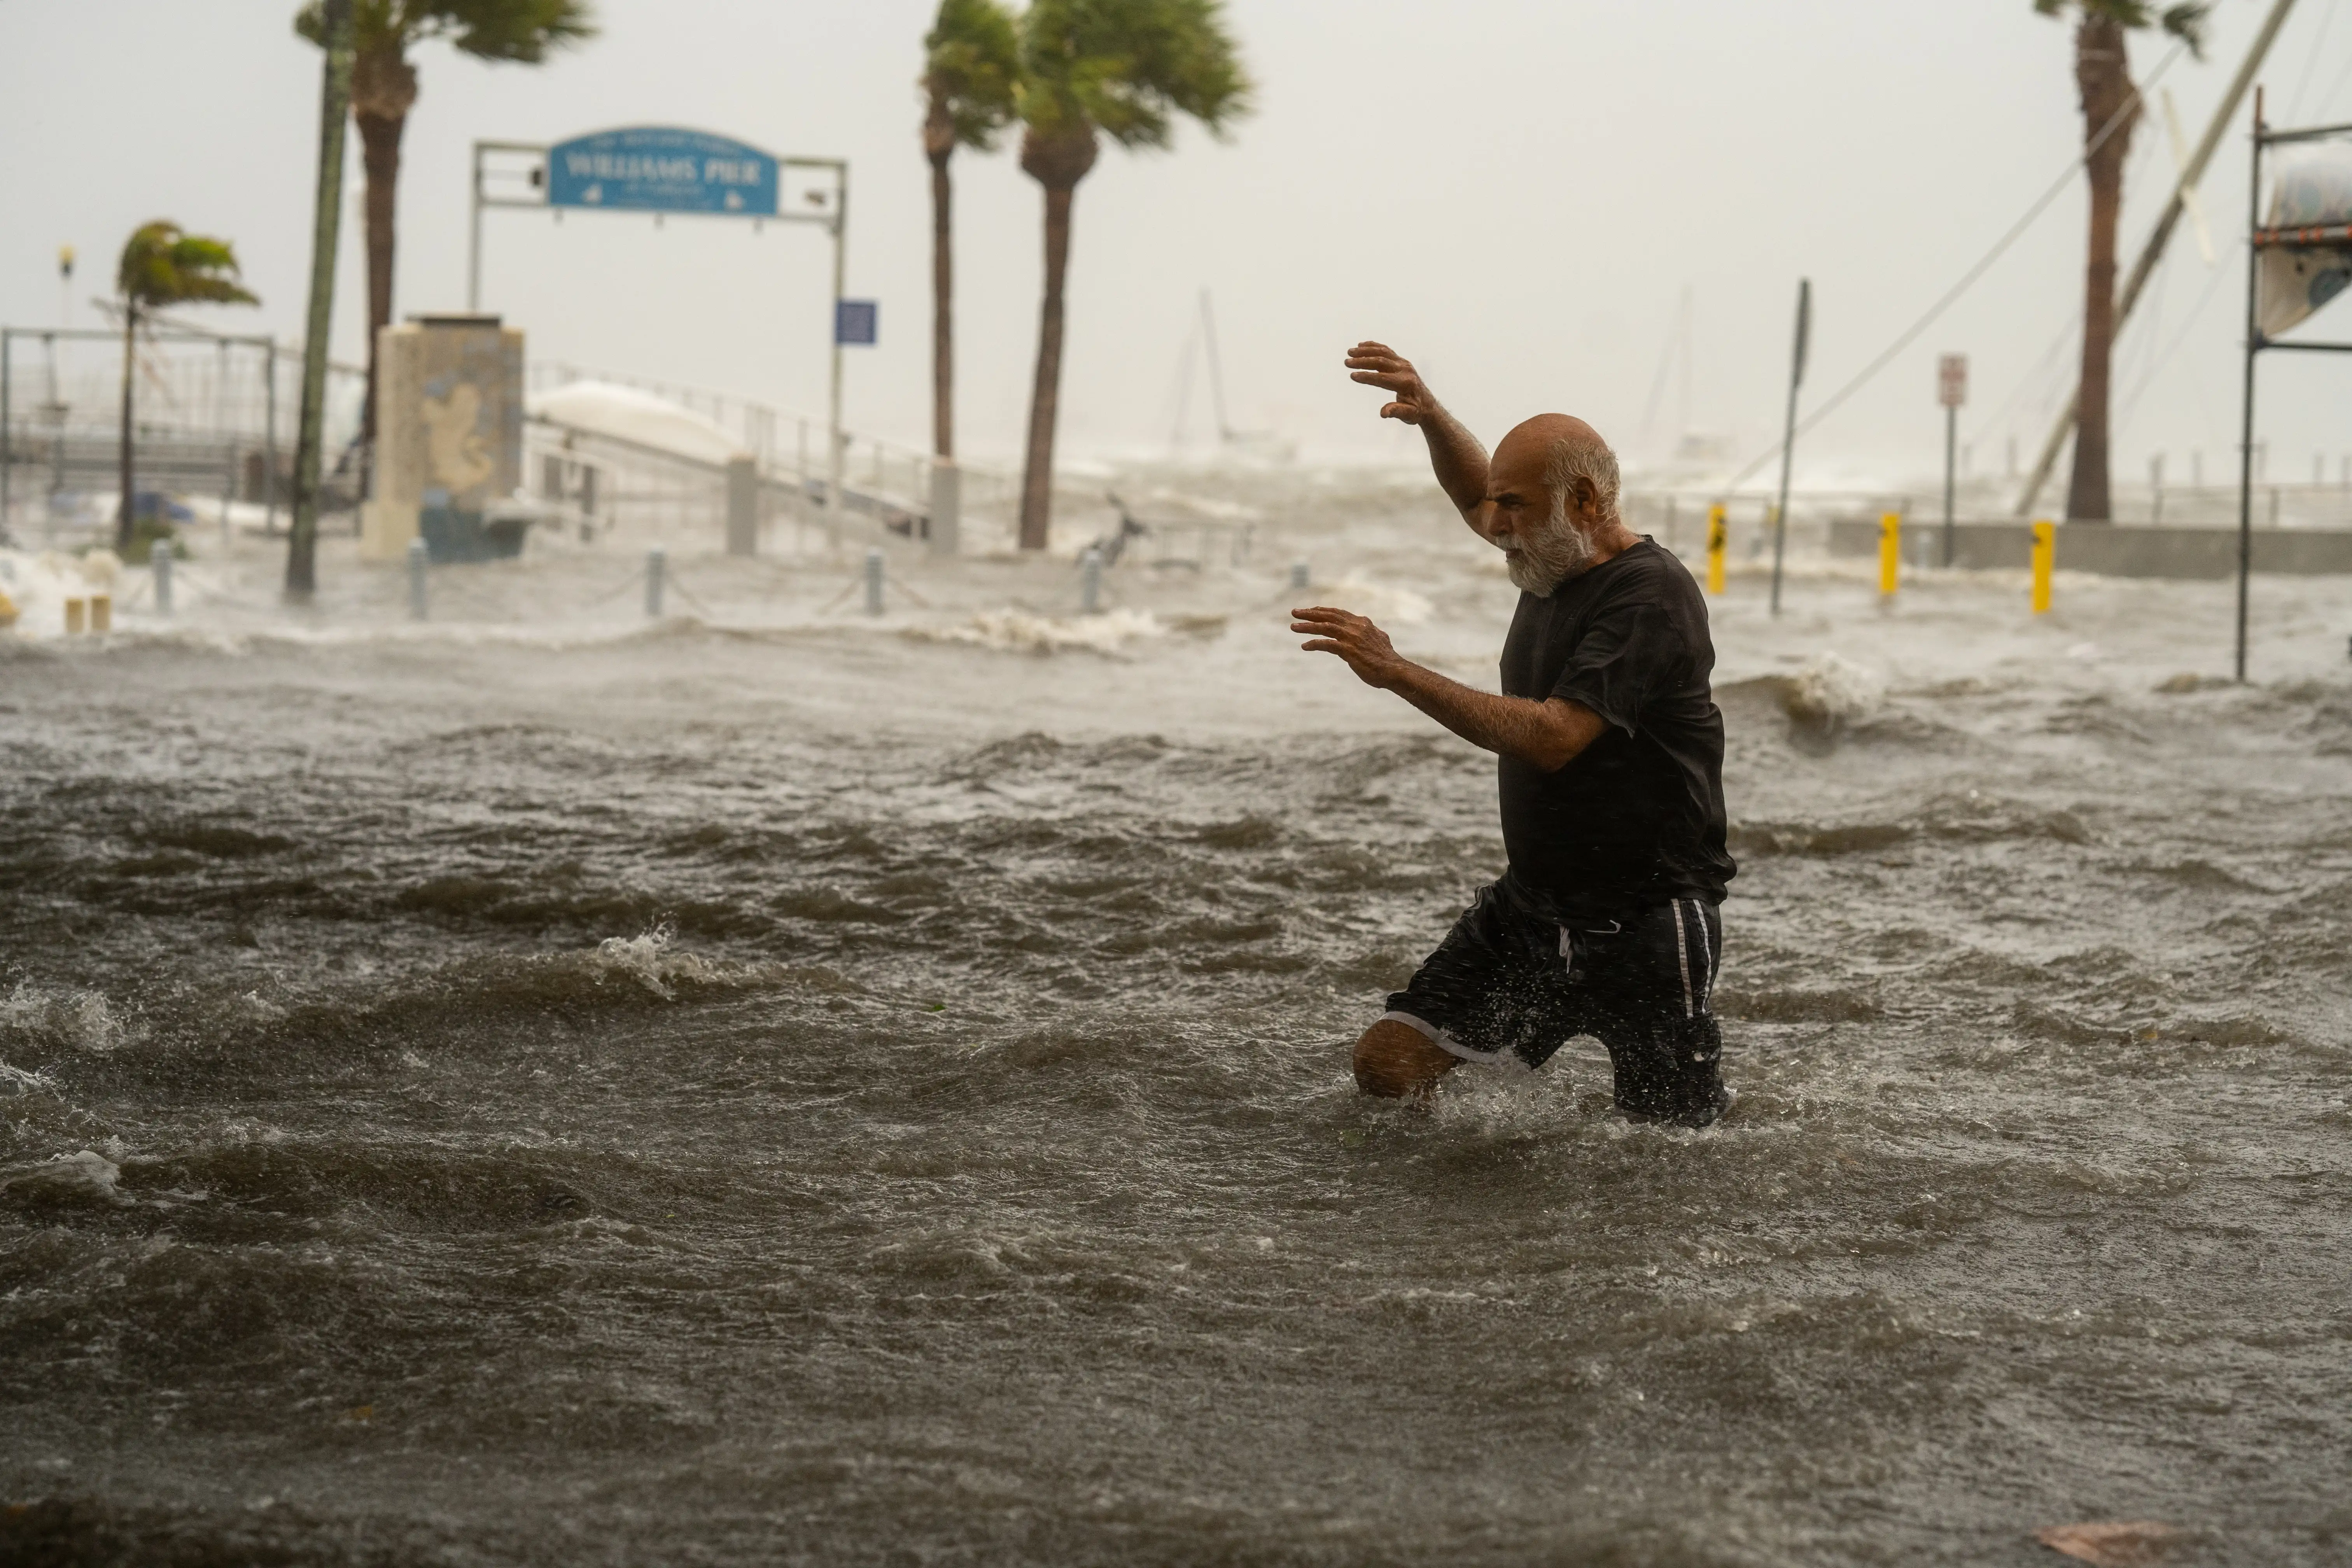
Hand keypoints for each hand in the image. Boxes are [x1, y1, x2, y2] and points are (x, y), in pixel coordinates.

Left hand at [1292, 605, 1407, 688]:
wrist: (1394, 670)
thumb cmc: (1386, 659)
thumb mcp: (1380, 639)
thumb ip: (1372, 632)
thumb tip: (1372, 630)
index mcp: (1362, 623)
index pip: (1338, 613)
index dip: (1322, 610)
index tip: (1310, 610)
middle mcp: (1356, 627)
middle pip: (1328, 616)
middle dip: (1310, 613)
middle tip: (1294, 612)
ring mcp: (1352, 637)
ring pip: (1325, 627)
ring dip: (1307, 626)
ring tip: (1293, 627)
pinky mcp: (1349, 650)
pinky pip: (1327, 644)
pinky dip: (1314, 643)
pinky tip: (1304, 646)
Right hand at [1344, 341, 1438, 425]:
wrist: (1427, 403)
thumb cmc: (1415, 411)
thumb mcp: (1408, 415)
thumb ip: (1396, 412)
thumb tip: (1383, 413)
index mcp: (1405, 383)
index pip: (1382, 378)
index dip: (1367, 376)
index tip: (1353, 376)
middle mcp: (1405, 370)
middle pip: (1381, 361)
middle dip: (1362, 361)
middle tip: (1347, 362)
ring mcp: (1403, 363)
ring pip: (1383, 352)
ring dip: (1365, 351)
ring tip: (1350, 352)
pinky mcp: (1401, 361)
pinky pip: (1386, 350)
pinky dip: (1373, 346)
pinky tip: (1361, 345)